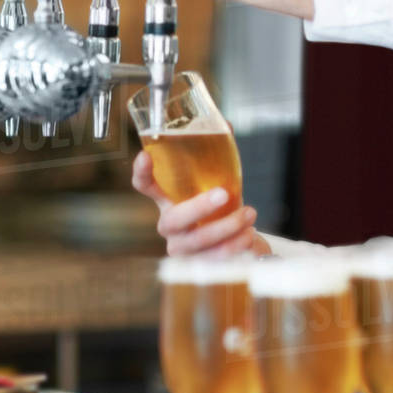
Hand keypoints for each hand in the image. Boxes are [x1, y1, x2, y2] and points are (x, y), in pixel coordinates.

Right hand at [132, 150, 271, 256]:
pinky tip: (249, 236)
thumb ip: (218, 156)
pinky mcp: (198, 266)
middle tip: (223, 194)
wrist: (235, 241)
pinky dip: (234, 247)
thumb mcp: (218, 181)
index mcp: (168, 199)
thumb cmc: (221, 208)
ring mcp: (182, 248)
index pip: (145, 186)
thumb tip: (224, 125)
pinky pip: (213, 260)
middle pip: (173, 219)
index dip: (142, 173)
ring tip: (250, 214)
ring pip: (198, 242)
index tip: (146, 155)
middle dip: (198, 207)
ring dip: (226, 227)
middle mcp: (170, 225)